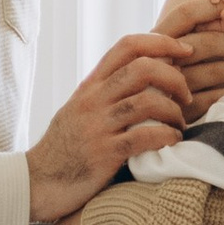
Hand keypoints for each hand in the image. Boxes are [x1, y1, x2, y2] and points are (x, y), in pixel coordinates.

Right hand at [25, 34, 194, 219]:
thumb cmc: (65, 148)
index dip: (161, 42)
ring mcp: (98, 126)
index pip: (127, 46)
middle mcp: (93, 100)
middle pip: (143, 68)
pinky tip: (172, 141)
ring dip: (174, 112)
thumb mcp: (79, 110)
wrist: (37, 183)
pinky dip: (167, 136)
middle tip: (185, 96)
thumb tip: (147, 72)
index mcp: (90, 86)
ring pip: (148, 101)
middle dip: (175, 78)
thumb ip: (106, 91)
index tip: (185, 50)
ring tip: (178, 125)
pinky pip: (146, 136)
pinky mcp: (105, 154)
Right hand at [159, 0, 223, 110]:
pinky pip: (219, 96)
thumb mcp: (173, 42)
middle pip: (206, 42)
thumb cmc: (168, 69)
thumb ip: (197, 21)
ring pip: (216, 70)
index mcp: (155, 39)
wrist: (145, 112)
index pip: (186, 12)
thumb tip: (223, 4)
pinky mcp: (184, 112)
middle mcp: (159, 61)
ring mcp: (171, 88)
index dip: (215, 6)